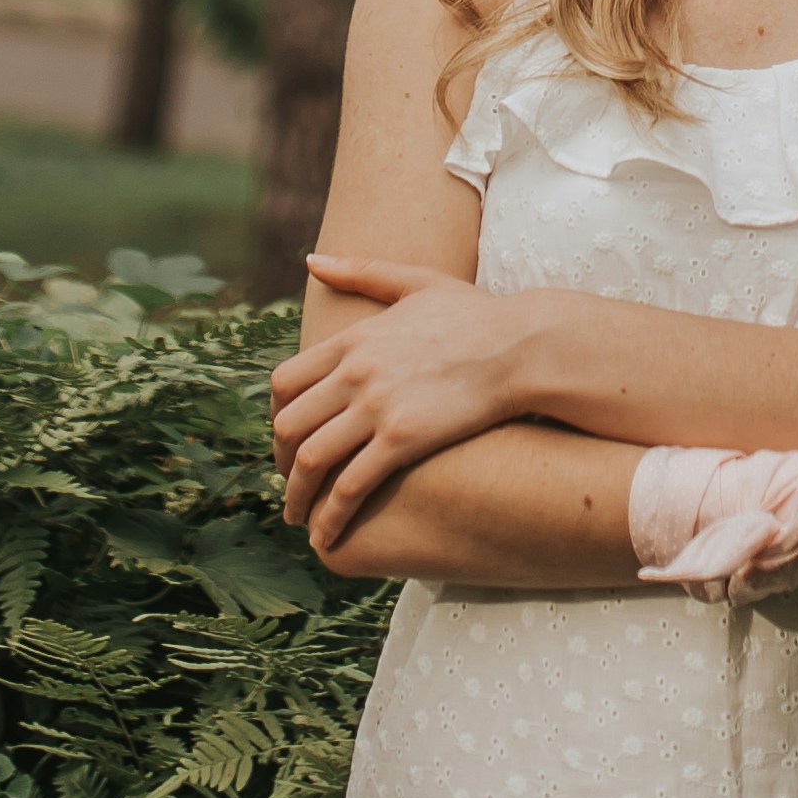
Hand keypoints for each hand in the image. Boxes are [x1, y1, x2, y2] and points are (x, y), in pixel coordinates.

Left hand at [273, 258, 533, 551]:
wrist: (521, 347)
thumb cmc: (476, 316)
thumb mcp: (416, 283)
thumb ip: (362, 272)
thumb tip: (312, 261)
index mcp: (353, 339)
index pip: (284, 383)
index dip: (276, 418)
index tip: (285, 441)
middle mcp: (354, 372)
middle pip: (288, 425)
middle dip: (280, 463)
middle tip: (289, 485)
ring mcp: (376, 406)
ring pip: (310, 461)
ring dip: (296, 498)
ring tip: (300, 519)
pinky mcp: (402, 439)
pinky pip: (350, 486)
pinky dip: (331, 517)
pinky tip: (328, 536)